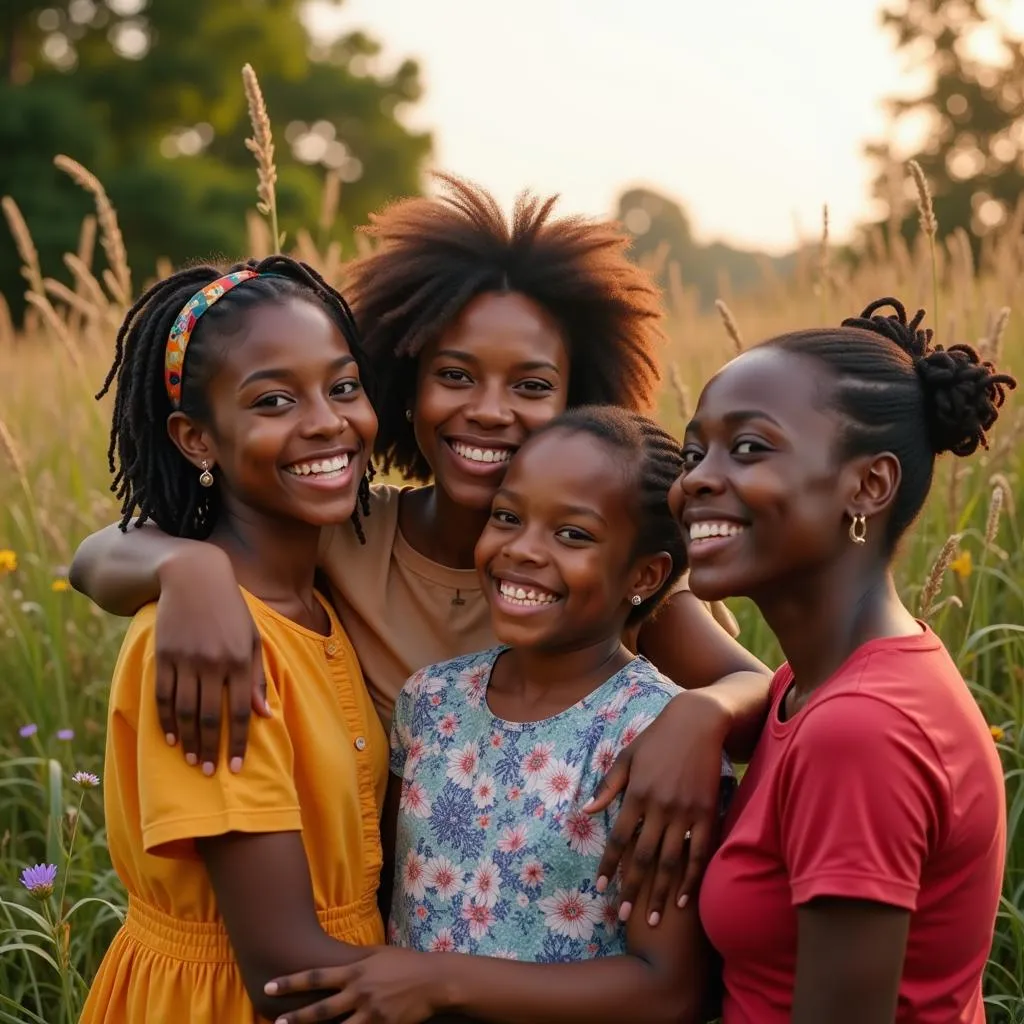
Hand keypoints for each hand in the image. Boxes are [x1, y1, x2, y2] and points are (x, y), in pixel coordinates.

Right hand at [155, 546, 268, 773]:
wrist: (194, 577)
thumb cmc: (230, 610)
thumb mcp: (251, 637)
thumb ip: (258, 676)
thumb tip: (264, 714)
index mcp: (241, 659)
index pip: (241, 710)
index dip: (239, 741)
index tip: (237, 767)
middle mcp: (214, 662)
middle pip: (211, 716)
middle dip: (211, 748)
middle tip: (209, 772)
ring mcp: (187, 659)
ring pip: (186, 710)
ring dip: (188, 740)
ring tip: (191, 760)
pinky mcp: (164, 654)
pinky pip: (164, 695)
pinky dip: (166, 720)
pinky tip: (170, 738)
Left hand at [265, 947, 447, 1023]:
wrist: (433, 981)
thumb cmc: (406, 963)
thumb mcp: (379, 954)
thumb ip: (357, 960)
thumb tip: (339, 960)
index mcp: (356, 971)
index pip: (316, 977)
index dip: (290, 983)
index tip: (269, 986)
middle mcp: (359, 993)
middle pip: (321, 1010)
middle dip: (296, 1018)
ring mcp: (371, 1013)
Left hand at [584, 689, 729, 924]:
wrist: (698, 722)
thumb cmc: (657, 739)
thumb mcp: (626, 756)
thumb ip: (608, 786)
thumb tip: (587, 810)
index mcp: (636, 793)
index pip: (618, 838)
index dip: (608, 864)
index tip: (599, 887)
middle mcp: (659, 806)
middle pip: (642, 857)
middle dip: (631, 889)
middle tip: (623, 916)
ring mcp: (685, 812)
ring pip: (670, 861)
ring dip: (659, 893)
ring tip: (652, 919)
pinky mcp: (707, 813)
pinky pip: (699, 853)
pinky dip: (691, 879)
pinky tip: (682, 900)